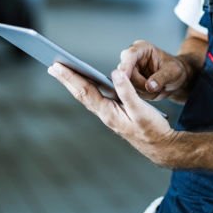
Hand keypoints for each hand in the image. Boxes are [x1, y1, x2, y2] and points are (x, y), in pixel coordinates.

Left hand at [48, 63, 181, 166]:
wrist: (160, 146)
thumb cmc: (152, 129)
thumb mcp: (141, 109)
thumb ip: (127, 91)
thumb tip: (115, 73)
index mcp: (109, 112)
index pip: (85, 91)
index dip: (71, 77)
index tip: (57, 66)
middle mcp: (105, 114)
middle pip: (81, 94)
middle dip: (67, 79)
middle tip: (52, 67)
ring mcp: (108, 114)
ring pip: (86, 96)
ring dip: (74, 83)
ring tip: (63, 72)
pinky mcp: (113, 114)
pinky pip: (95, 98)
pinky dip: (87, 87)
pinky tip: (85, 81)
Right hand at [118, 40, 192, 100]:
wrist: (175, 80)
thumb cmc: (175, 70)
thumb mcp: (173, 72)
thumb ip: (161, 78)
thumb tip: (149, 86)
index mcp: (142, 48)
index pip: (129, 55)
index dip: (125, 66)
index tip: (124, 76)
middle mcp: (132, 58)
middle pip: (125, 73)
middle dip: (140, 84)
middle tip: (156, 88)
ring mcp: (129, 71)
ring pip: (127, 85)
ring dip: (142, 91)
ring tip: (158, 88)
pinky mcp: (129, 83)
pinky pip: (130, 92)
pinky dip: (142, 95)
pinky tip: (153, 91)